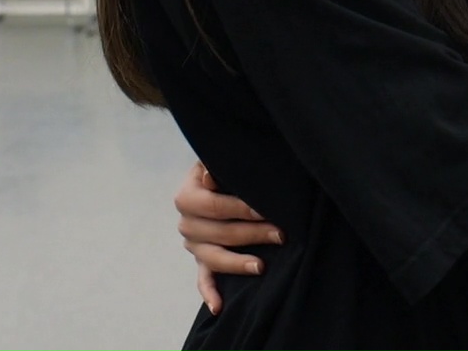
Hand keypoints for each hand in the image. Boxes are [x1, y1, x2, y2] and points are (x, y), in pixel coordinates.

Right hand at [174, 161, 280, 313]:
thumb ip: (217, 166)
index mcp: (186, 197)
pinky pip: (203, 279)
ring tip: (261, 267)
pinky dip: (209, 294)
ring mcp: (193, 245)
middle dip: (252, 234)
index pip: (214, 206)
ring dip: (238, 264)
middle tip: (281, 234)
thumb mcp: (219, 161)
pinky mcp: (201, 261)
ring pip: (214, 259)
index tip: (266, 210)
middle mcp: (186, 223)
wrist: (217, 179)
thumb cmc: (225, 169)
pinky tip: (218, 307)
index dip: (241, 208)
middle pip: (220, 233)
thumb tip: (208, 174)